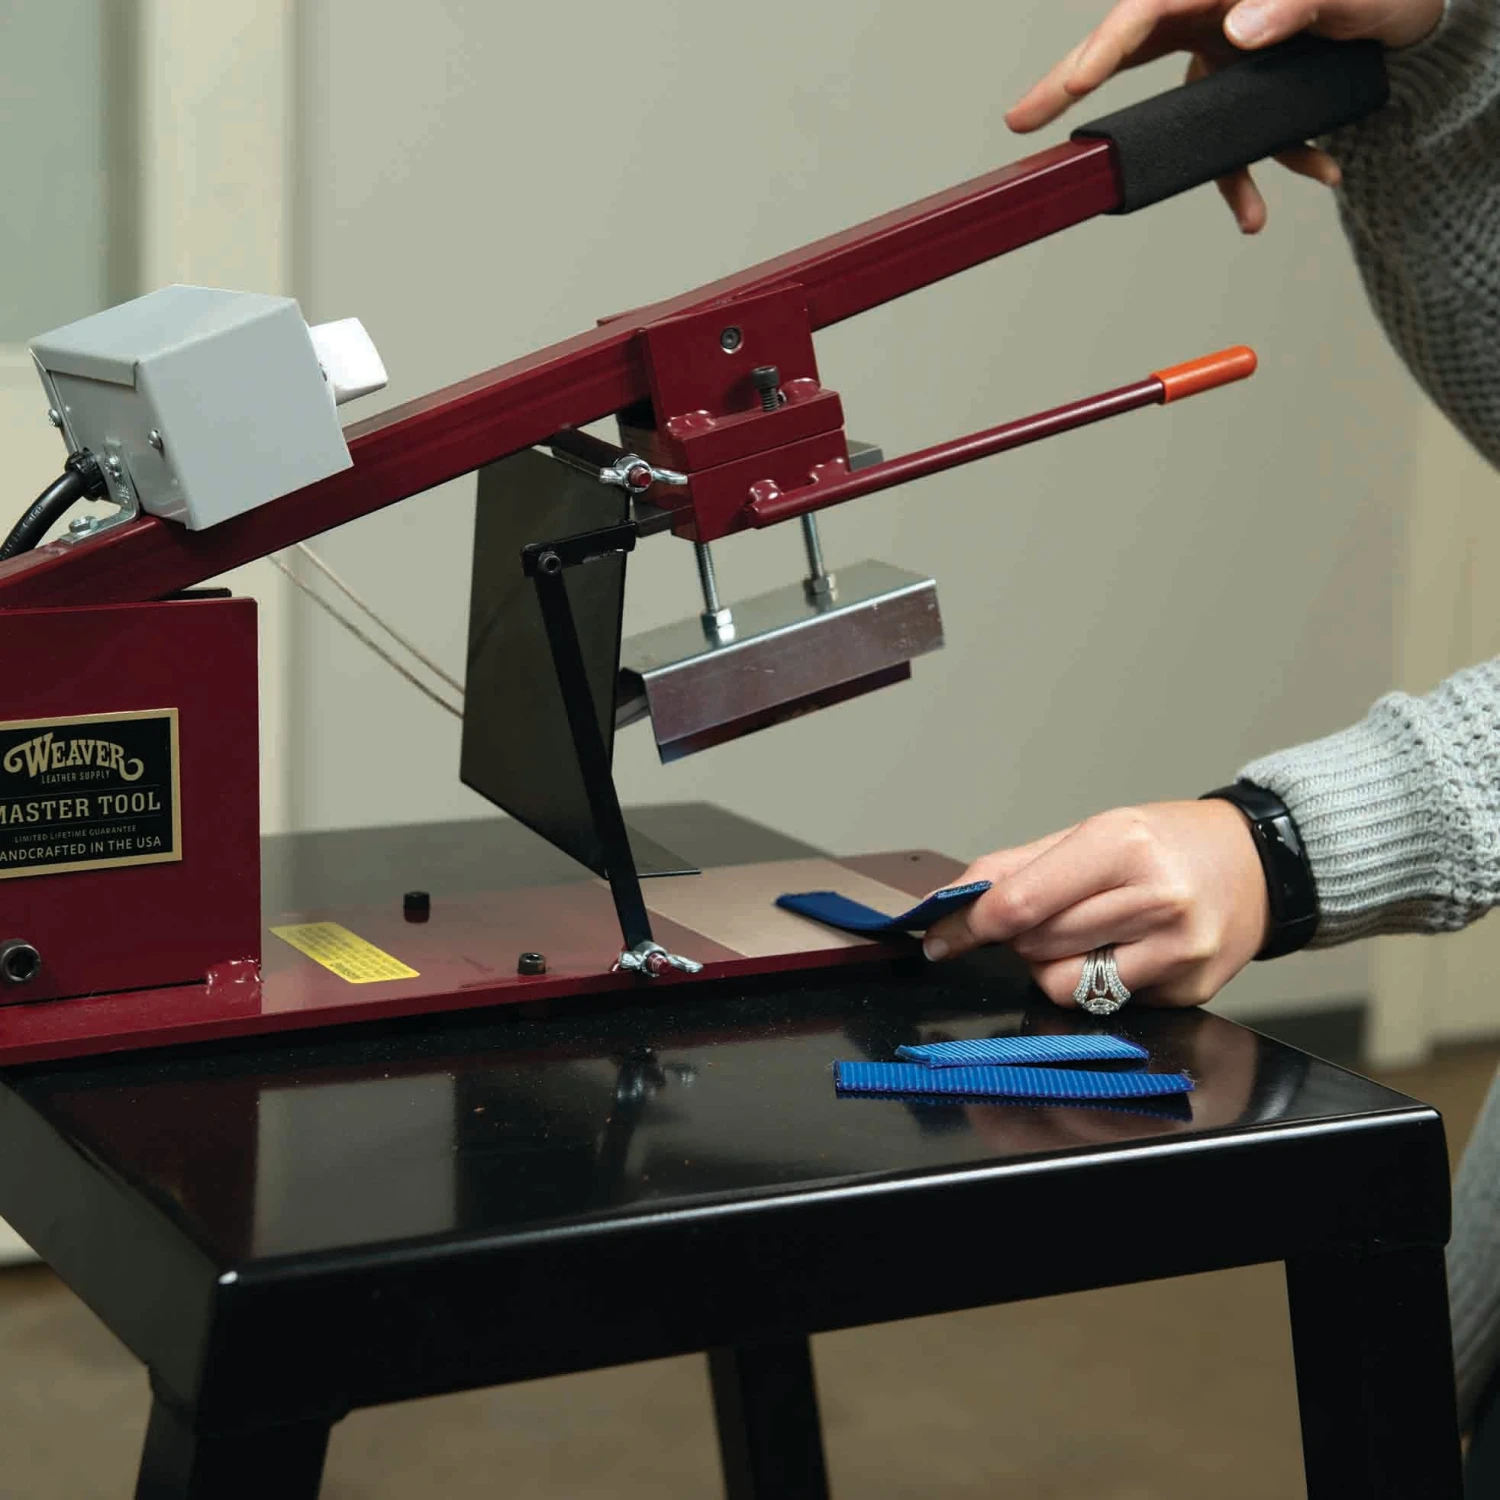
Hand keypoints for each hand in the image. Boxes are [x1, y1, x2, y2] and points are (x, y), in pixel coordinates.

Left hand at [923, 800, 1270, 1007]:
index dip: (969, 926)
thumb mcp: (1094, 831)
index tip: (941, 936)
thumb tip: (955, 900)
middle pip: (1037, 944)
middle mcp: (1155, 899)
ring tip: (1084, 933)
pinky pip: (1105, 1005)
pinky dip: (1096, 982)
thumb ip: (1019, 866)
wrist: (1260, 865)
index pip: (1021, 903)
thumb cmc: (1168, 844)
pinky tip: (1125, 950)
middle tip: (1042, 916)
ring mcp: (1176, 952)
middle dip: (1019, 937)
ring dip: (1052, 964)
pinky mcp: (1188, 991)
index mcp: (1122, 846)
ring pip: (1063, 985)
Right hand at [1008, 0, 1444, 231]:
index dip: (1089, 57)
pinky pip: (1245, 130)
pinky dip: (1276, 161)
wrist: (1418, 10)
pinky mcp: (1251, 77)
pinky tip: (1317, 173)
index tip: (1050, 98)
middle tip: (1027, 125)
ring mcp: (1228, 47)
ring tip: (1252, 213)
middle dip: (1084, 96)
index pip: (1139, 15)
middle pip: (1132, 56)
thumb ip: (1295, 2)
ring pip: (1194, 115)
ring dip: (1224, 169)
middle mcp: (1213, 12)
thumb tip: (1238, 31)